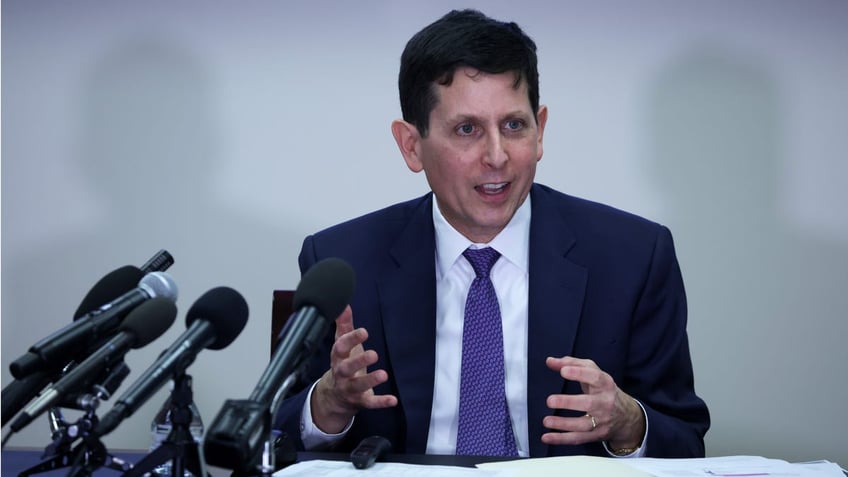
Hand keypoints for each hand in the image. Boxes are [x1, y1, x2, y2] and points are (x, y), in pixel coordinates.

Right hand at [310, 306, 397, 432]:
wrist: (334, 396)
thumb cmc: (343, 363)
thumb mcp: (342, 345)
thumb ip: (344, 326)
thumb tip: (344, 305)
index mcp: (338, 358)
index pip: (340, 348)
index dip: (351, 339)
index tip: (363, 332)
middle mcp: (342, 374)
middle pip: (346, 368)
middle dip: (358, 361)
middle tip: (374, 354)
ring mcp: (350, 389)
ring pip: (358, 386)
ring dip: (370, 380)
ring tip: (383, 374)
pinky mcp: (361, 401)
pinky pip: (370, 403)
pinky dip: (381, 402)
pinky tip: (393, 399)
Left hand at [542, 356, 644, 450]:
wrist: (626, 416)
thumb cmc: (603, 389)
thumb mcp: (593, 372)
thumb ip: (571, 364)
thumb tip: (550, 361)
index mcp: (605, 384)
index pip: (594, 377)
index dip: (578, 373)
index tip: (563, 371)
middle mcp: (605, 402)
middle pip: (589, 403)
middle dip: (569, 402)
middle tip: (550, 400)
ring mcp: (602, 421)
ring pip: (583, 425)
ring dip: (563, 424)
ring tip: (546, 420)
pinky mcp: (596, 435)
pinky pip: (578, 438)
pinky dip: (561, 439)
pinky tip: (547, 437)